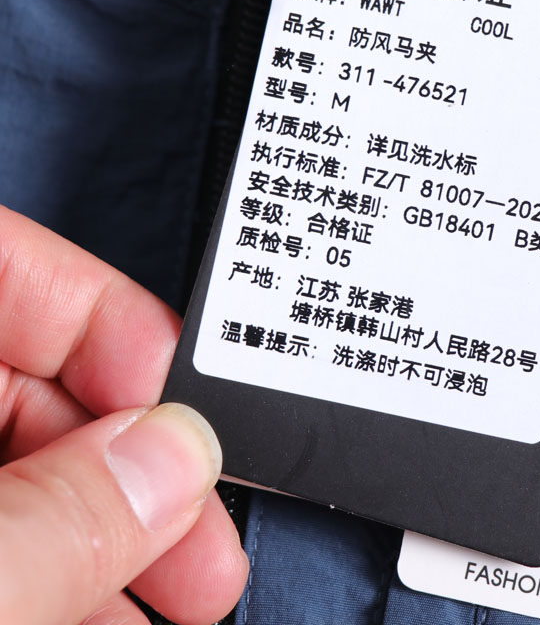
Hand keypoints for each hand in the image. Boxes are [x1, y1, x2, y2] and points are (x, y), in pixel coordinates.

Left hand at [0, 206, 249, 624]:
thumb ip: (53, 518)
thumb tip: (177, 458)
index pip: (7, 265)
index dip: (112, 320)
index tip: (189, 402)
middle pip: (30, 378)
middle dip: (133, 461)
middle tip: (204, 533)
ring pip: (21, 466)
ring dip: (111, 531)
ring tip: (180, 596)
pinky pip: (1, 529)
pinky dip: (57, 570)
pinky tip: (111, 611)